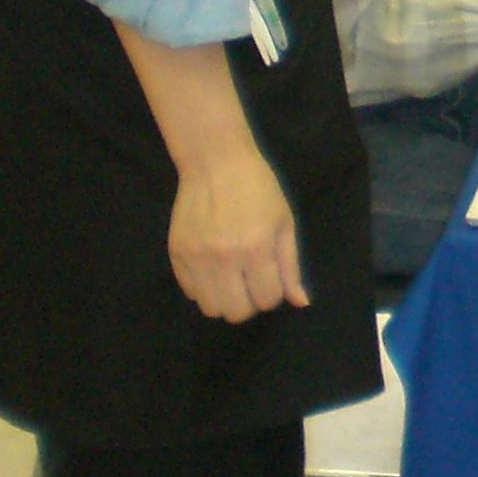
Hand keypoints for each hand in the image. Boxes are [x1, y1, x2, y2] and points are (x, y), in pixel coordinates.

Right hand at [168, 143, 306, 322]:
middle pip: (236, 312)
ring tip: (231, 278)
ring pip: (209, 308)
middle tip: (251, 283)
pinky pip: (189, 292)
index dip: (273, 295)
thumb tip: (300, 302)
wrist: (216, 164)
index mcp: (257, 249)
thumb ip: (291, 266)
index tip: (271, 280)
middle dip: (248, 303)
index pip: (266, 300)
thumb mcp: (284, 223)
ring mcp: (196, 259)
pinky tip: (213, 268)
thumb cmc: (259, 190)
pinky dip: (203, 288)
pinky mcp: (176, 255)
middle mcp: (224, 259)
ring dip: (224, 300)